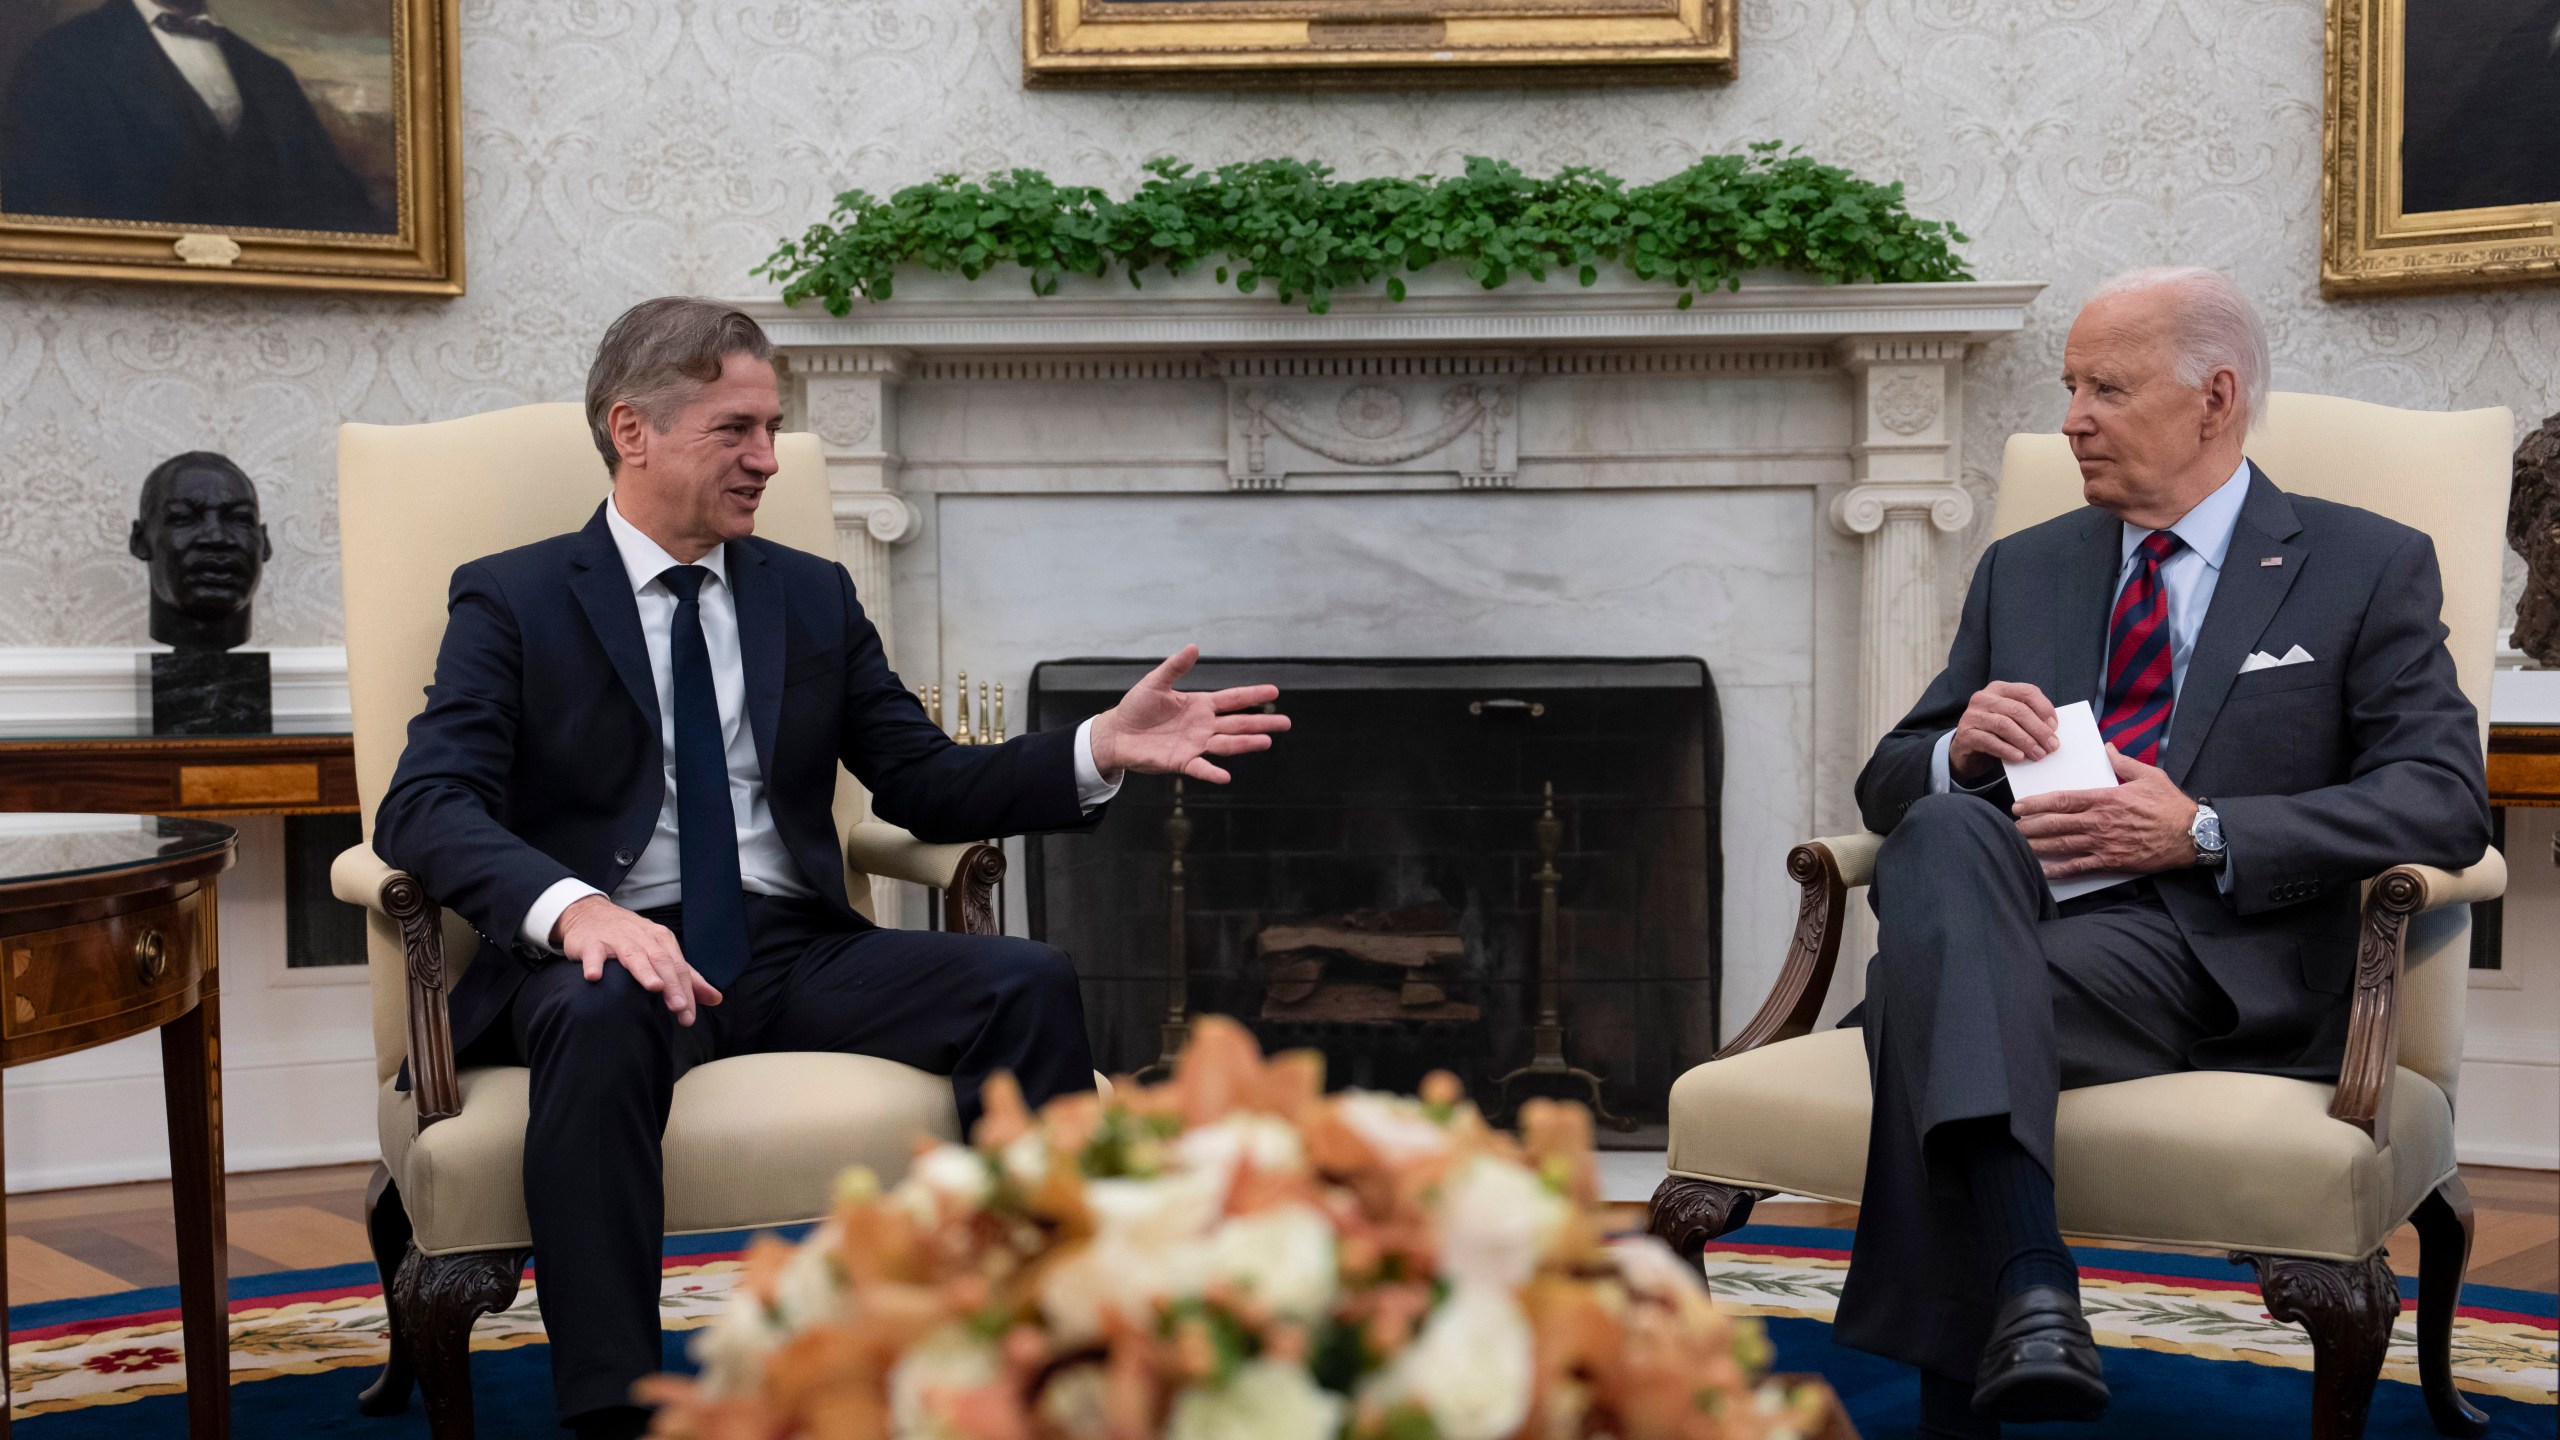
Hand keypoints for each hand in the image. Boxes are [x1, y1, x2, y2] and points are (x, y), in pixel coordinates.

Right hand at [551, 895, 723, 1025]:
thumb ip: (687, 977)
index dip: (686, 992)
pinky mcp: (593, 942)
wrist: (590, 913)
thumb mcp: (661, 952)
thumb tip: (716, 999)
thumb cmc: (630, 937)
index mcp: (662, 941)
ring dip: (644, 971)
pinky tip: (594, 976)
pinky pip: (594, 953)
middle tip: (679, 1007)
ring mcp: (617, 939)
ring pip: (634, 955)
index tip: (688, 1017)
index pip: (679, 968)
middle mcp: (643, 938)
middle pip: (661, 962)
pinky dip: (594, 964)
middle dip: (672, 985)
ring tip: (653, 986)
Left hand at [1088, 645, 1291, 783]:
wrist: (1117, 733)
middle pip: (1239, 723)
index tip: (1274, 692)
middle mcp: (1203, 725)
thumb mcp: (1155, 683)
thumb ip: (1175, 667)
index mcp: (1200, 705)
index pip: (1233, 699)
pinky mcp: (1182, 761)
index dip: (1253, 695)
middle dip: (1262, 723)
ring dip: (1246, 743)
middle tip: (1286, 723)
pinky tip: (1225, 776)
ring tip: (1266, 742)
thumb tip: (1193, 647)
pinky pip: (1201, 767)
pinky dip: (1212, 772)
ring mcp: (1195, 744)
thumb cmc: (1136, 707)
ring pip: (1226, 744)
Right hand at [1947, 680, 2059, 784]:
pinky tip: (2018, 757)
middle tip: (2051, 746)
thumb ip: (2028, 719)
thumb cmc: (1995, 732)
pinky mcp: (1965, 734)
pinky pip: (1989, 741)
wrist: (1966, 749)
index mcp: (2000, 689)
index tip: (2055, 727)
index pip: (2027, 692)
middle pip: (2017, 710)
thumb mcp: (2012, 720)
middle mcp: (1984, 698)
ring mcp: (1972, 715)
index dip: (2044, 709)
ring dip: (2025, 741)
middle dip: (2038, 729)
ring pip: (2004, 725)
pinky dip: (2006, 749)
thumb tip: (2050, 732)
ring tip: (2038, 754)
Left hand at [2011, 745, 2201, 879]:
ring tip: (2020, 845)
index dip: (2037, 803)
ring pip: (2063, 845)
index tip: (2019, 805)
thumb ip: (2123, 763)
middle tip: (2013, 826)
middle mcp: (2100, 822)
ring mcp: (2104, 844)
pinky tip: (2044, 871)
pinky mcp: (2112, 862)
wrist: (2191, 835)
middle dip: (2031, 825)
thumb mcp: (2149, 775)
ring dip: (2039, 846)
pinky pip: (2080, 867)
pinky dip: (2060, 870)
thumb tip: (2108, 748)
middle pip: (2056, 823)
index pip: (2063, 800)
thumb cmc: (2170, 805)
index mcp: (2106, 798)